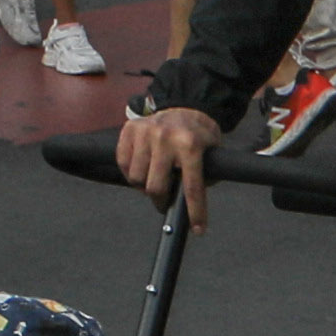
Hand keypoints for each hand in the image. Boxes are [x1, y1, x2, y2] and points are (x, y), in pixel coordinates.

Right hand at [110, 101, 219, 227]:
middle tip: (165, 203)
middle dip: (161, 201)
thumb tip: (186, 205)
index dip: (195, 212)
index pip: (191, 187)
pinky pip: (122, 163)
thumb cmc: (199, 136)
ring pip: (135, 178)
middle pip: (155, 187)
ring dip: (144, 186)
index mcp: (190, 145)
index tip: (197, 230)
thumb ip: (203, 178)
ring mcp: (145, 132)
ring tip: (153, 181)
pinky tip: (141, 170)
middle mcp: (165, 138)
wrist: (186, 106)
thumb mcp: (212, 155)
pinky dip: (130, 173)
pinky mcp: (129, 129)